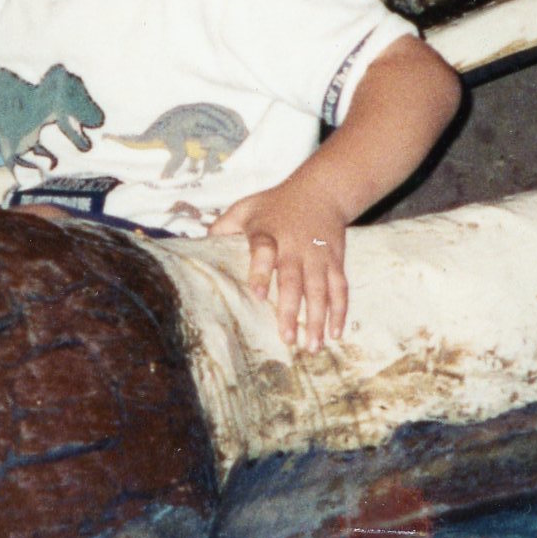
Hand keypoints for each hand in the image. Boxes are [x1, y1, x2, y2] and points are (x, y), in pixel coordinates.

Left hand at [210, 181, 355, 352]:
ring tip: (312, 346)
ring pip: (319, 289)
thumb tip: (197, 247)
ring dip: (318, 319)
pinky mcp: (335, 260)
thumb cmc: (276, 204)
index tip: (258, 294)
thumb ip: (223, 227)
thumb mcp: (247, 208)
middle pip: (293, 279)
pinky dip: (339, 311)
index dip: (261, 271)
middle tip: (287, 339)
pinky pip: (340, 288)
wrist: (322, 190)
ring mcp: (317, 254)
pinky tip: (335, 334)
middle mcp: (294, 246)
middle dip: (291, 310)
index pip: (263, 250)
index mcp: (268, 232)